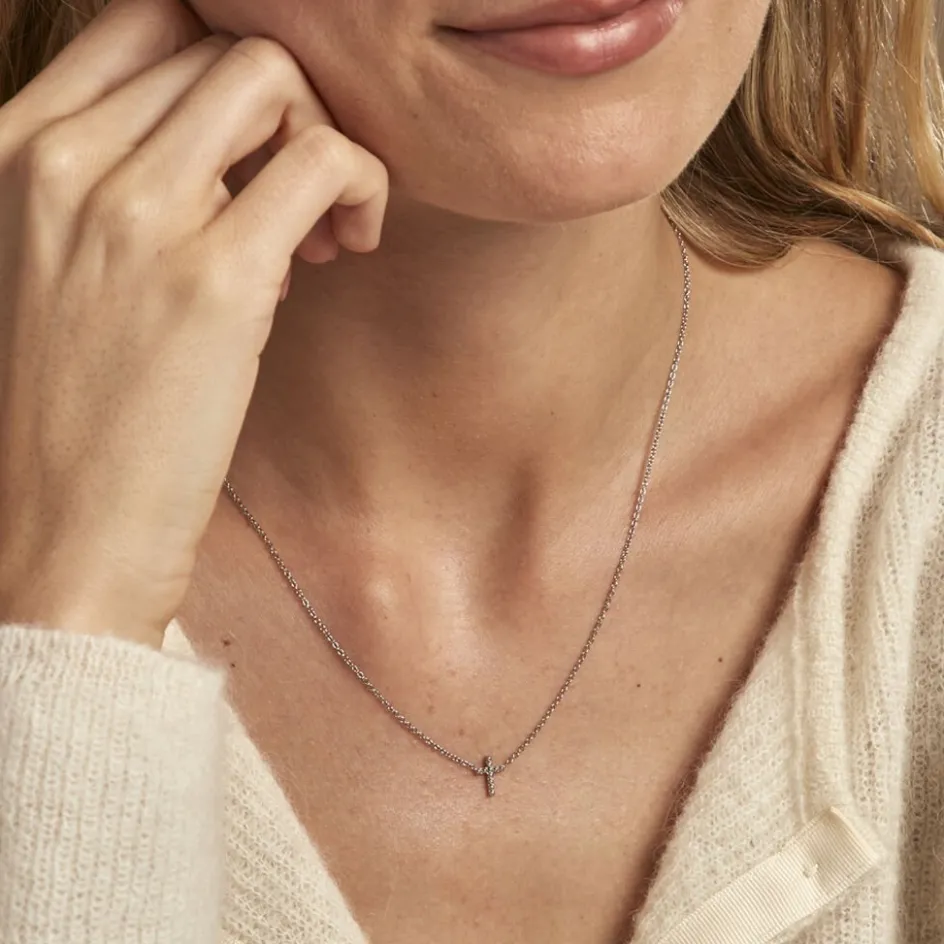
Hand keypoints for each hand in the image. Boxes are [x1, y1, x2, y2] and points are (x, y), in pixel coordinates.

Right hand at [0, 0, 388, 646]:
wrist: (63, 530)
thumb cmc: (75, 410)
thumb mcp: (61, 265)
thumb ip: (120, 186)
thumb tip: (228, 154)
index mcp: (14, 147)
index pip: (143, 24)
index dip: (223, 70)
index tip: (253, 145)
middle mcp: (65, 161)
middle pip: (218, 44)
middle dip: (285, 106)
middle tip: (302, 197)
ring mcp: (138, 214)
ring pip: (272, 77)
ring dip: (325, 137)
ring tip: (325, 227)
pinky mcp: (216, 279)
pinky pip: (321, 160)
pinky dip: (359, 186)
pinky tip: (347, 248)